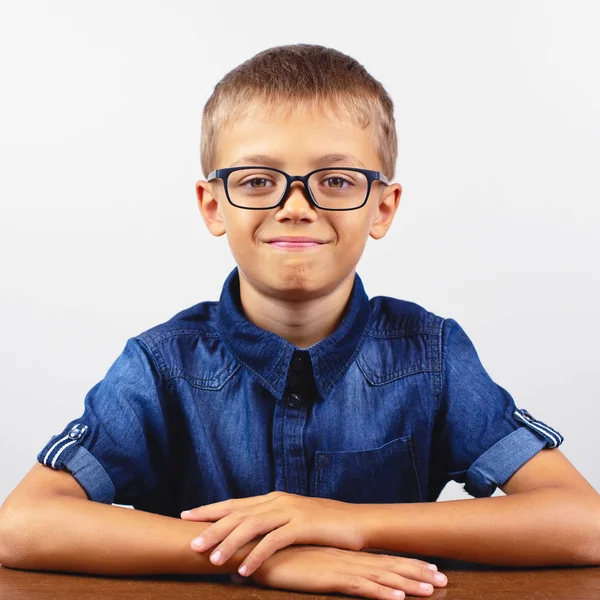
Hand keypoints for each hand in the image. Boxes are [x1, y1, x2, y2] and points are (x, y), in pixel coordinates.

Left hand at [181, 491, 364, 575]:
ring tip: (211, 560)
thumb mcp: (293, 520)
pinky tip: (244, 571)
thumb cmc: (324, 525)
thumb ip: (271, 525)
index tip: (186, 516)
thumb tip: (247, 539)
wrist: (357, 521)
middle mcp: (277, 501)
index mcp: (273, 499)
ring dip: (229, 544)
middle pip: (238, 514)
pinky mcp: (302, 526)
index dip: (210, 509)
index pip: (235, 503)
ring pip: (251, 526)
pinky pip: (273, 542)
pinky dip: (256, 556)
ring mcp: (290, 511)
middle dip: (212, 528)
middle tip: (190, 544)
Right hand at [230, 545, 448, 598]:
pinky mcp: (327, 577)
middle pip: (387, 566)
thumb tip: (334, 572)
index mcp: (343, 555)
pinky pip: (359, 588)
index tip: (428, 568)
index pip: (380, 560)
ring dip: (408, 584)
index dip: (405, 565)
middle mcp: (345, 558)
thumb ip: (322, 567)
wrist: (258, 547)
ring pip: (380, 577)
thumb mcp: (307, 563)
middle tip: (443, 579)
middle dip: (416, 573)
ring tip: (432, 590)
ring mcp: (338, 567)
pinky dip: (380, 594)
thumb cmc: (280, 557)